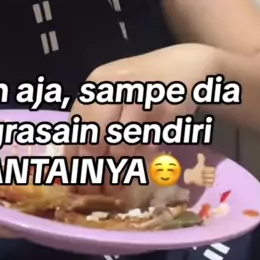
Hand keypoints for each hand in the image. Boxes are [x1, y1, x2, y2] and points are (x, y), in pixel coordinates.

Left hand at [67, 43, 216, 195]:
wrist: (186, 65)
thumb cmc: (145, 86)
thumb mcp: (115, 96)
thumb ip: (96, 122)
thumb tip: (77, 165)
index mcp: (95, 84)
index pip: (76, 127)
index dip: (74, 158)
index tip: (76, 184)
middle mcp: (113, 86)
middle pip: (94, 138)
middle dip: (94, 171)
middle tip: (96, 194)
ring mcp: (138, 95)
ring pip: (120, 145)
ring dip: (117, 171)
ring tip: (117, 189)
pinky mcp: (163, 107)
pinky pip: (147, 142)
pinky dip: (141, 157)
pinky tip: (139, 166)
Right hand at [183, 152, 215, 186]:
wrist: (189, 177)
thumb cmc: (196, 170)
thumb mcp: (198, 164)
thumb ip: (201, 159)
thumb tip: (200, 154)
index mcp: (202, 169)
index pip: (212, 170)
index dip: (213, 170)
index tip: (213, 170)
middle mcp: (202, 174)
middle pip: (212, 175)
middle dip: (213, 175)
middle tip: (214, 175)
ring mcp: (202, 180)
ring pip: (211, 180)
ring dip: (212, 179)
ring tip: (212, 178)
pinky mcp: (202, 184)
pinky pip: (209, 184)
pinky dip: (211, 184)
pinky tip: (211, 182)